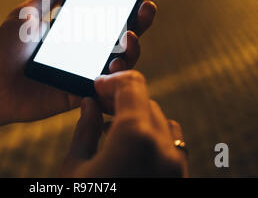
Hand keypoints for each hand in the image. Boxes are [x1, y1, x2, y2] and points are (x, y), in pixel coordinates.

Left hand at [0, 0, 162, 135]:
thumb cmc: (5, 48)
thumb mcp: (26, 12)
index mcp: (76, 27)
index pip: (110, 10)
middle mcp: (86, 47)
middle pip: (125, 31)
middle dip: (142, 17)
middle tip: (146, 6)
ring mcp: (86, 69)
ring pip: (124, 58)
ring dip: (135, 46)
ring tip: (129, 37)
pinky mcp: (82, 91)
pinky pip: (108, 86)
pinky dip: (116, 76)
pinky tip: (114, 65)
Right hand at [61, 70, 187, 176]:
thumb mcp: (75, 167)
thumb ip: (85, 129)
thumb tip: (89, 104)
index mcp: (134, 136)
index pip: (132, 85)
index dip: (112, 80)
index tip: (97, 86)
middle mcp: (164, 146)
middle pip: (146, 102)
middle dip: (123, 100)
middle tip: (99, 108)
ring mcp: (177, 165)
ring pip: (160, 122)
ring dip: (138, 118)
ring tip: (112, 133)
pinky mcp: (182, 177)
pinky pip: (171, 145)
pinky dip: (152, 138)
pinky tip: (130, 151)